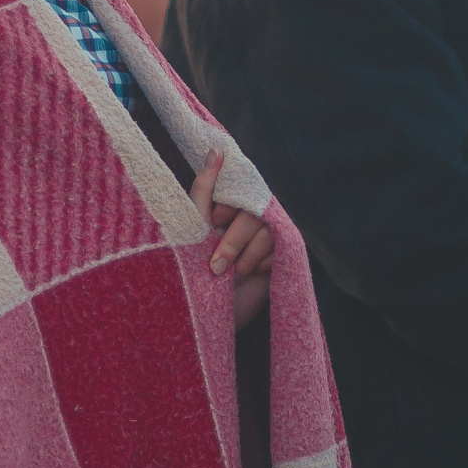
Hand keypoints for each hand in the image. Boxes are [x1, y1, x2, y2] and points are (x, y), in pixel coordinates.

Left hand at [189, 149, 275, 325]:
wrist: (203, 318)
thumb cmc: (188, 274)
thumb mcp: (191, 227)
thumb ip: (203, 187)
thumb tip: (216, 149)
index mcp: (221, 211)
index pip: (238, 192)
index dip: (228, 208)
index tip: (212, 224)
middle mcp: (242, 222)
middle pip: (254, 213)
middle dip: (235, 240)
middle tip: (216, 267)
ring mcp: (260, 241)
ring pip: (267, 232)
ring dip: (247, 256)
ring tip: (230, 277)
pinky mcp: (275, 260)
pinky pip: (279, 249)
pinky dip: (262, 265)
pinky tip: (248, 279)